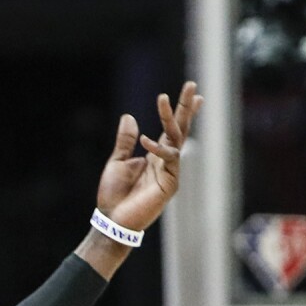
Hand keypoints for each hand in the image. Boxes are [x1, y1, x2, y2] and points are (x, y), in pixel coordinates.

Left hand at [97, 82, 201, 234]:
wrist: (112, 220)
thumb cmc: (114, 195)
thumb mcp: (117, 162)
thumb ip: (126, 141)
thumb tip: (129, 117)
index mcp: (155, 155)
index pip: (172, 130)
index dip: (179, 112)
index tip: (193, 94)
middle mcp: (166, 161)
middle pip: (180, 129)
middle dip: (185, 108)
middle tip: (191, 85)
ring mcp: (170, 172)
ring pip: (176, 139)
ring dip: (171, 118)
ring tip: (163, 99)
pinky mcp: (170, 184)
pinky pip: (169, 159)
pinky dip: (158, 148)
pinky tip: (146, 140)